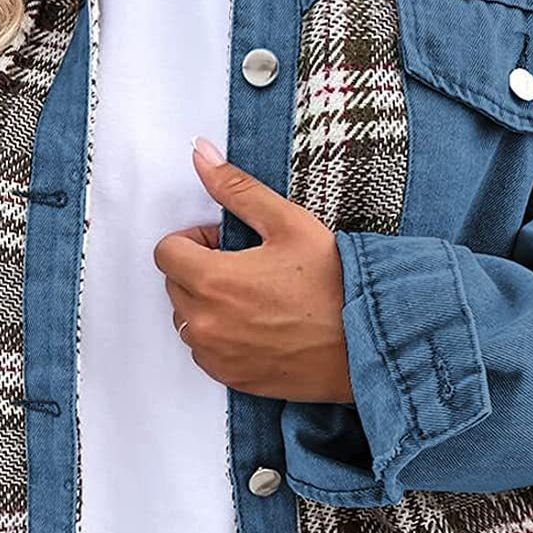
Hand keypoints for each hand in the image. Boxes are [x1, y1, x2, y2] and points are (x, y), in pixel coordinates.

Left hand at [154, 139, 353, 402]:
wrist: (367, 342)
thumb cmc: (333, 282)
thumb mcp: (288, 223)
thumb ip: (236, 189)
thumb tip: (199, 153)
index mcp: (213, 280)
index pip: (166, 252)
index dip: (194, 241)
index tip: (224, 243)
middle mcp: (206, 322)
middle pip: (174, 285)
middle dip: (200, 270)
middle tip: (246, 268)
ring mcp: (216, 355)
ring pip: (188, 320)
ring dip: (207, 305)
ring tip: (254, 299)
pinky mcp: (231, 378)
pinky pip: (205, 351)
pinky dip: (220, 337)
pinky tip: (258, 326)